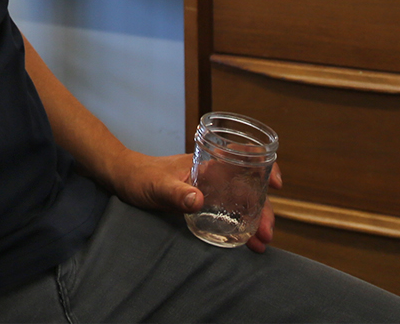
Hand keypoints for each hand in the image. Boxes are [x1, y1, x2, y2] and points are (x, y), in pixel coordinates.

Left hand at [106, 151, 284, 252]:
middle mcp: (213, 174)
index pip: (244, 155)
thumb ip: (175, 193)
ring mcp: (209, 188)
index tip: (276, 185)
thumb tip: (199, 200)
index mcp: (207, 163)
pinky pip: (229, 210)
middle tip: (266, 233)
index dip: (266, 165)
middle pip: (249, 186)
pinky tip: (246, 240)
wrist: (122, 178)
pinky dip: (240, 223)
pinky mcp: (202, 201)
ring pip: (242, 200)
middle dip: (263, 207)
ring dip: (255, 219)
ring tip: (260, 243)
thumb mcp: (156, 186)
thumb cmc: (138, 176)